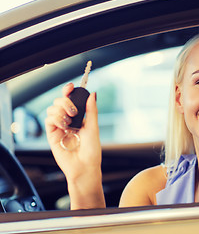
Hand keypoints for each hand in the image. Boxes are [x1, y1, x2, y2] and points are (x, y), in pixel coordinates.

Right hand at [45, 83, 104, 208]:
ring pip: (52, 109)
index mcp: (79, 117)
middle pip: (59, 101)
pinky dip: (56, 119)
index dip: (69, 91)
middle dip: (65, 101)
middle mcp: (68, 121)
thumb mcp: (94, 127)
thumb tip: (93, 94)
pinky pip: (48, 120)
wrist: (84, 166)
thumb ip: (92, 110)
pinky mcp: (52, 134)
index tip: (71, 86)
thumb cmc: (92, 150)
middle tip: (73, 111)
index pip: (71, 100)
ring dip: (60, 111)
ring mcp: (59, 127)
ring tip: (70, 122)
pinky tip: (64, 126)